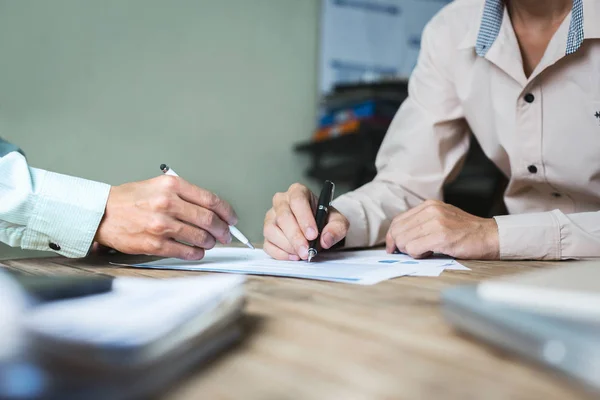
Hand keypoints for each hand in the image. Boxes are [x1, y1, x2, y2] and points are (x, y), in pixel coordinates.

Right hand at [95, 175, 237, 259]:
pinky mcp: (155, 244)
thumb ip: (184, 195)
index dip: (227, 212)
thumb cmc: (129, 200)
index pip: (211, 200)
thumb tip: (212, 210)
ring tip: (210, 243)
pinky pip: (185, 251)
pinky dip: (196, 253)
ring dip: (210, 242)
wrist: (101, 213)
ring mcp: (161, 225)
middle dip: (223, 230)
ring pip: (200, 237)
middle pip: (209, 219)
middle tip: (226, 235)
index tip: (232, 219)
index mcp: (171, 185)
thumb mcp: (158, 186)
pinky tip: (197, 251)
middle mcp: (168, 203)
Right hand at [263, 183, 348, 260]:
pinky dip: (280, 253)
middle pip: (283, 217)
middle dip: (296, 237)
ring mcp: (271, 217)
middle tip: (307, 250)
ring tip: (302, 253)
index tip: (312, 235)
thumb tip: (326, 239)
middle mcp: (281, 201)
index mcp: (298, 192)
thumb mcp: (338, 222)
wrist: (317, 228)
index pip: (297, 201)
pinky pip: (268, 244)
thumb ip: (336, 229)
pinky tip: (294, 256)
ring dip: (287, 246)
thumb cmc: (324, 220)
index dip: (304, 219)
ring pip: (271, 230)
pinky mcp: (267, 233)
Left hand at [385, 200, 498, 259]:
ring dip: (411, 251)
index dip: (392, 236)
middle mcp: (430, 210)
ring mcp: (435, 222)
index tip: (392, 247)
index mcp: (428, 205)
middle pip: (398, 231)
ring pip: (404, 241)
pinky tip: (430, 253)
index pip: (398, 221)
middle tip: (413, 252)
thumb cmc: (466, 232)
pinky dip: (418, 255)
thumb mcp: (442, 218)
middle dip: (400, 246)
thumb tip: (398, 236)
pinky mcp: (441, 236)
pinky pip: (414, 249)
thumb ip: (422, 222)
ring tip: (427, 250)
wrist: (490, 236)